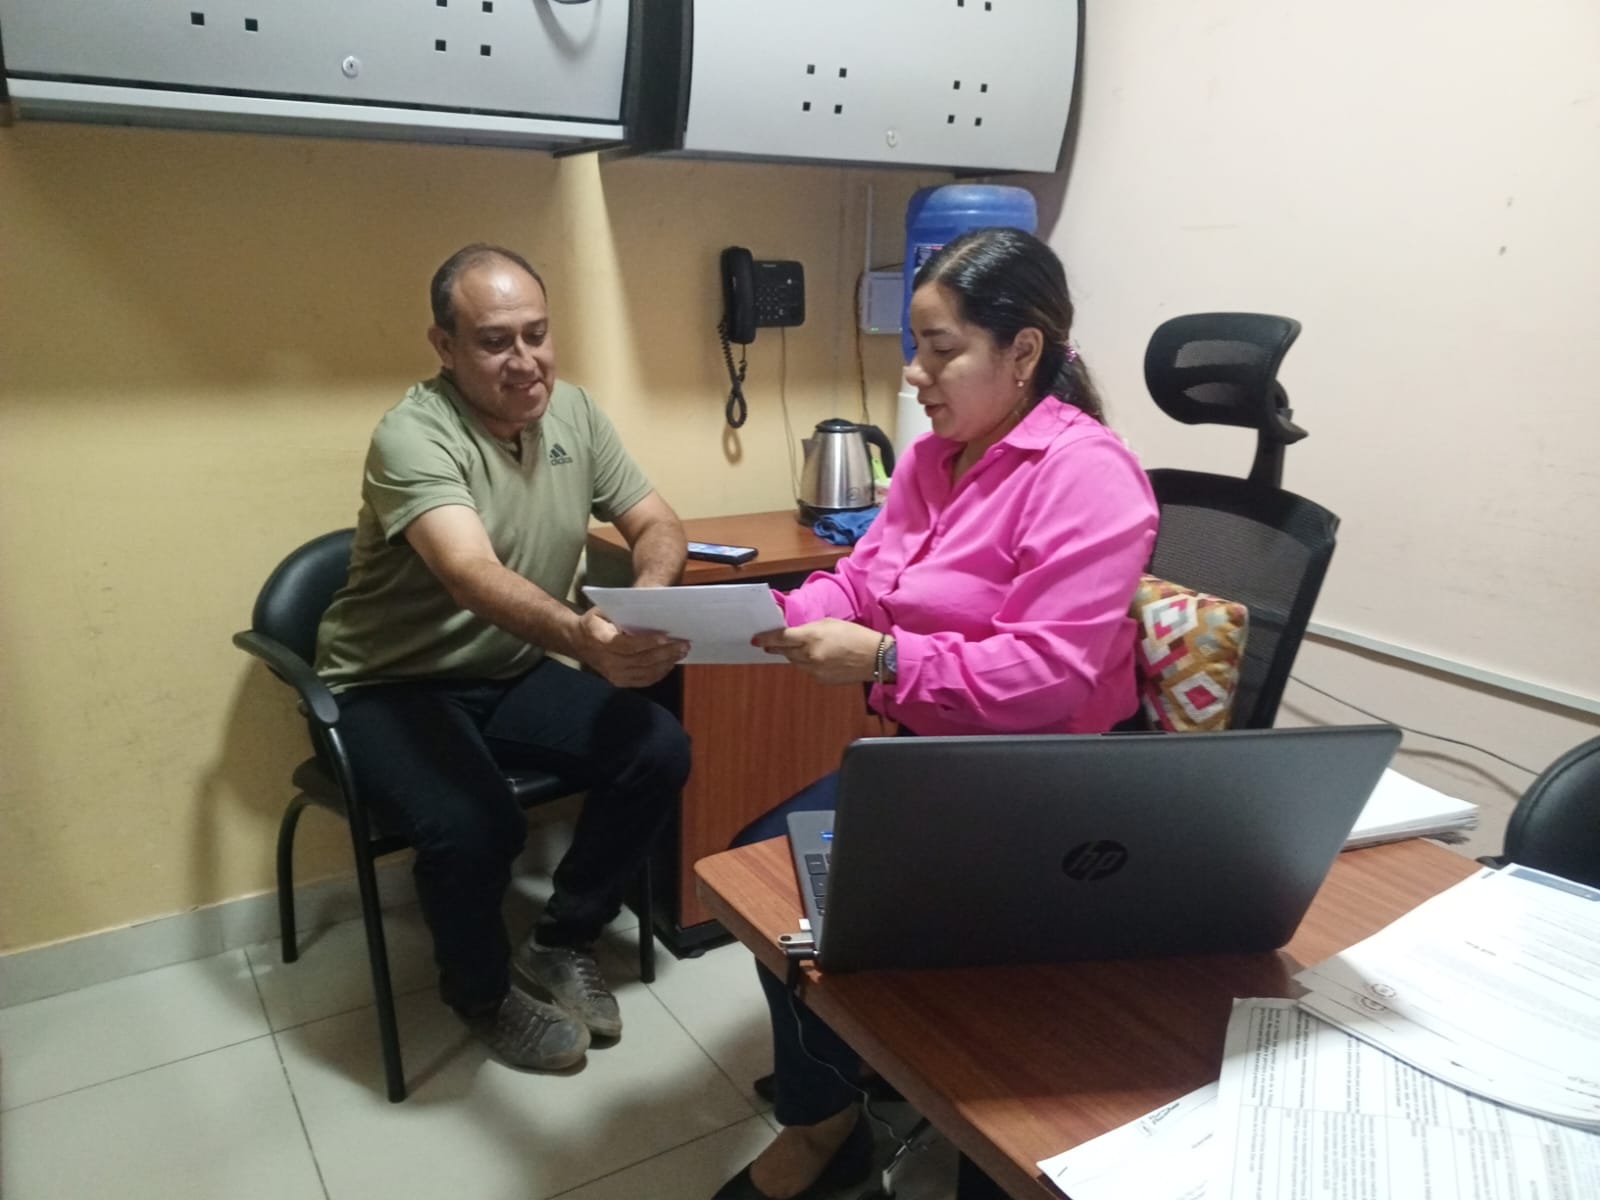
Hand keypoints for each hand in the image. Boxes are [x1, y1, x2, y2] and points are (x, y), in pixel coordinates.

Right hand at [574, 607, 688, 687]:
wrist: (578, 642)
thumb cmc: (594, 622)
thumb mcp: (602, 611)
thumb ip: (621, 613)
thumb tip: (648, 613)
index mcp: (601, 641)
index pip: (628, 645)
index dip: (648, 642)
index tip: (666, 636)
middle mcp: (607, 661)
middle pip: (642, 660)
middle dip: (666, 652)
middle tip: (684, 644)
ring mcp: (613, 675)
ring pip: (646, 672)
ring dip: (667, 663)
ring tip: (681, 653)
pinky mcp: (619, 682)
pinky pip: (644, 680)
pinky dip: (659, 673)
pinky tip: (670, 663)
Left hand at [752, 619, 882, 685]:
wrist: (874, 658)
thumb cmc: (855, 636)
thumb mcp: (830, 623)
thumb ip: (808, 628)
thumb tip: (793, 633)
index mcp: (811, 637)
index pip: (781, 638)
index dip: (766, 639)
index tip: (755, 640)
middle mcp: (810, 655)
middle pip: (785, 652)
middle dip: (778, 647)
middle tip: (770, 644)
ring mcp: (815, 670)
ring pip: (795, 662)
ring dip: (794, 655)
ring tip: (803, 648)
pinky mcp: (821, 680)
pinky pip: (807, 671)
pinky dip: (807, 664)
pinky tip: (819, 658)